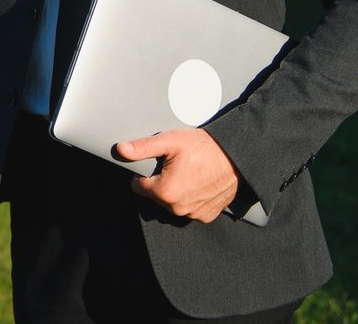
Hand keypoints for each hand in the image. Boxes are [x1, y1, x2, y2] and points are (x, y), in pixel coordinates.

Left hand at [115, 128, 238, 222]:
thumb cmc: (204, 147)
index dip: (144, 173)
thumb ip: (142, 147)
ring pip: (172, 203)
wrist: (237, 156)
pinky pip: (189, 209)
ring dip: (175, 191)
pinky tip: (198, 183)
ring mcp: (193, 214)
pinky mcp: (206, 216)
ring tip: (188, 173)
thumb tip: (121, 150)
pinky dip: (191, 198)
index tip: (157, 164)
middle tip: (175, 165)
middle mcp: (177, 209)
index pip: (138, 186)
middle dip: (160, 182)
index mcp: (164, 192)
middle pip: (155, 196)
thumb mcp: (170, 141)